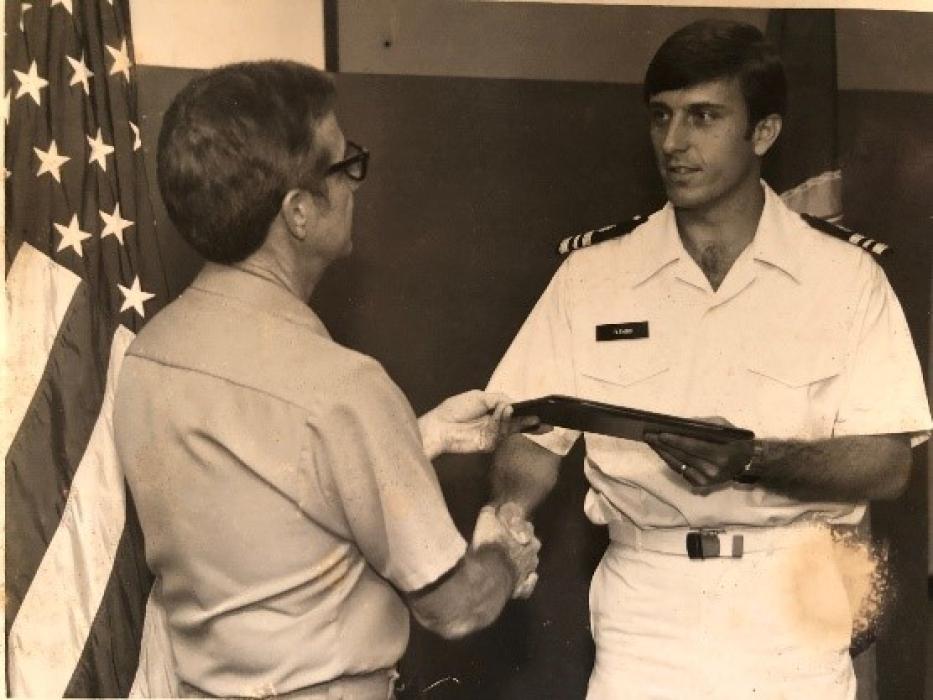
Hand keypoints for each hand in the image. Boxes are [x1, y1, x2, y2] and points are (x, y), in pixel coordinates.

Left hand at [418, 390, 541, 458]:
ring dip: (518, 420)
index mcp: (494, 410)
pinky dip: (504, 423)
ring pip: (512, 428)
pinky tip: (505, 413)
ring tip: (523, 413)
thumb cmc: (455, 409)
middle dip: (531, 421)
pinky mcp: (489, 444)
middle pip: (518, 423)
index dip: (527, 410)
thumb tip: (514, 403)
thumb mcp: (479, 396)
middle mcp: (496, 423)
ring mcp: (493, 434)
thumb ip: (499, 398)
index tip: (541, 410)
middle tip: (544, 420)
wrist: (440, 426)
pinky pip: (501, 434)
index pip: (515, 411)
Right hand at [472, 505, 539, 598]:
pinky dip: (525, 583)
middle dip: (523, 544)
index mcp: (527, 533)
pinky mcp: (523, 588)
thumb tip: (492, 508)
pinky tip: (520, 581)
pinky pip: (527, 585)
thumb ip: (490, 512)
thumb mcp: (486, 520)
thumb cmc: (489, 545)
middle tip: (509, 545)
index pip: (527, 526)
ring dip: (524, 563)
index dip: (516, 527)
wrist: (490, 574)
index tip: (507, 528)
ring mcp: (529, 570)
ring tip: (511, 563)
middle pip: (532, 545)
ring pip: (531, 564)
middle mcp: (533, 552)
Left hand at [643, 416, 754, 488]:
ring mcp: (706, 480)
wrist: (746, 462)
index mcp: (721, 454)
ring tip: (651, 442)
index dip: (675, 440)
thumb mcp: (724, 426)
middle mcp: (713, 470)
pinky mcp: (700, 485)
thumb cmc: (734, 440)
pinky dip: (670, 460)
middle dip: (663, 445)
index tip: (660, 434)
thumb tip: (680, 424)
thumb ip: (704, 424)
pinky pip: (680, 471)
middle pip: (682, 455)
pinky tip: (662, 451)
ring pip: (678, 464)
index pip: (693, 446)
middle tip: (648, 435)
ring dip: (663, 453)